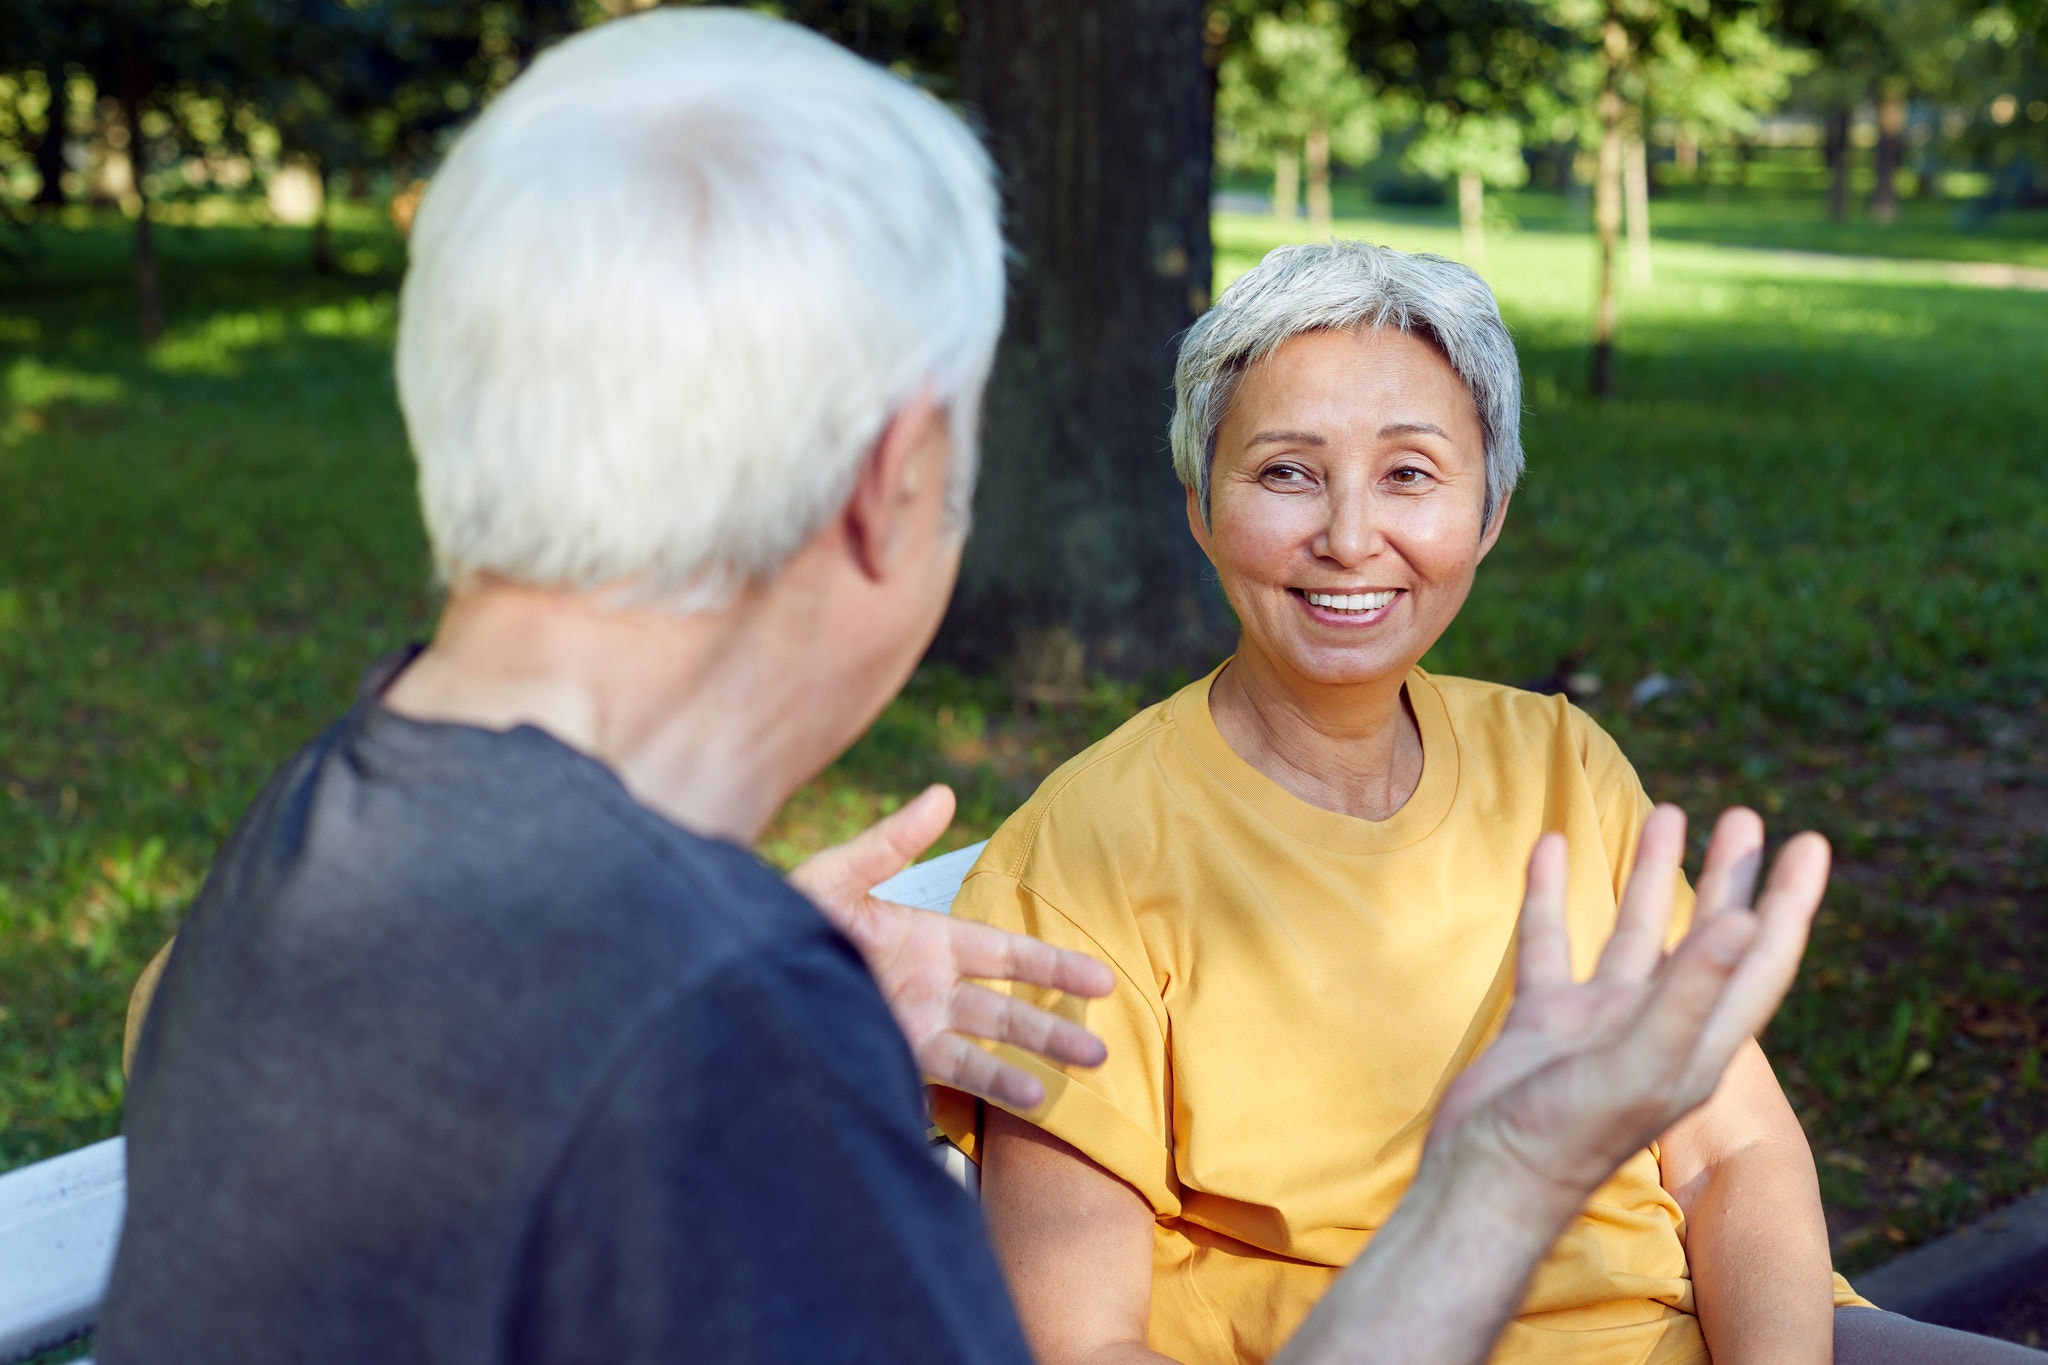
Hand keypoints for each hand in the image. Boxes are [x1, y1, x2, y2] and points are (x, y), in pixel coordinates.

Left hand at [789, 785, 1114, 1108]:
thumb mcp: (838, 874)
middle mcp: (927, 986)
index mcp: (925, 939)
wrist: (733, 973)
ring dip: (1032, 1061)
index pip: (1003, 954)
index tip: (1098, 978)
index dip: (1051, 965)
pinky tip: (1025, 1099)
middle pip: (1006, 1007)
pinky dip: (989, 1086)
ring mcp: (912, 1024)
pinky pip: (950, 1073)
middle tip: (1104, 1047)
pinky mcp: (891, 1054)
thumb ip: (891, 841)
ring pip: (987, 1045)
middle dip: (1054, 1025)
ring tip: (1079, 1075)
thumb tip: (944, 794)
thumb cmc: (778, 917)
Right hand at [1431, 805, 1827, 1213]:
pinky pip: (1554, 942)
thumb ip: (1689, 994)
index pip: (1759, 959)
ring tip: (1666, 815)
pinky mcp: (1546, 1020)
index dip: (1789, 904)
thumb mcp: (1641, 1064)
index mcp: (1698, 1041)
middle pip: (1706, 937)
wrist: (1487, 1180)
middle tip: (1745, 818)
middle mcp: (1657, 1026)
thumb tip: (1745, 921)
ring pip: (1634, 933)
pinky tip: (1550, 849)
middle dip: (1730, 878)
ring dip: (1651, 876)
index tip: (1809, 845)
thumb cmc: (1568, 1136)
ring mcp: (1599, 1022)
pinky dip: (1554, 895)